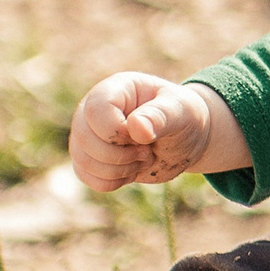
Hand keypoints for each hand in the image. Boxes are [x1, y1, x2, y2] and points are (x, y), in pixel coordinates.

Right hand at [69, 73, 235, 191]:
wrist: (185, 139)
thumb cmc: (184, 117)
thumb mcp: (182, 111)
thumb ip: (160, 116)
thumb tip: (136, 126)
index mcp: (115, 89)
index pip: (96, 111)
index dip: (118, 132)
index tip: (146, 137)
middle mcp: (93, 109)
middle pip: (84, 138)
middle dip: (121, 155)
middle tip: (148, 150)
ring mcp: (88, 134)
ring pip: (83, 161)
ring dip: (119, 170)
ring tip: (143, 157)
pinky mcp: (90, 158)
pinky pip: (87, 177)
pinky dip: (112, 181)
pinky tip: (132, 169)